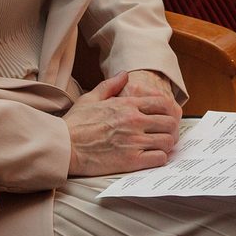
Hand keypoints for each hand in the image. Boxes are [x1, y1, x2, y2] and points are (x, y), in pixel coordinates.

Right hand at [64, 71, 180, 176]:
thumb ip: (111, 85)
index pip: (163, 103)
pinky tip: (153, 157)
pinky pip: (159, 158)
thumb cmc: (75, 124)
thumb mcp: (91, 97)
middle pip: (170, 122)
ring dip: (168, 143)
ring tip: (161, 146)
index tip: (169, 116)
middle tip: (167, 133)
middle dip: (172, 128)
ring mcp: (133, 141)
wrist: (63, 146)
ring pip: (167, 140)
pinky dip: (160, 158)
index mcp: (127, 104)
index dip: (171, 110)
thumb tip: (124, 74)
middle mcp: (134, 121)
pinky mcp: (130, 161)